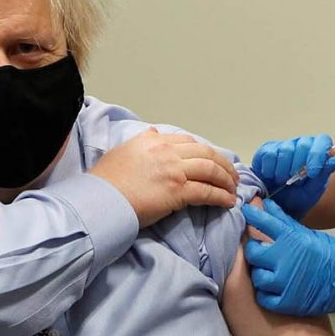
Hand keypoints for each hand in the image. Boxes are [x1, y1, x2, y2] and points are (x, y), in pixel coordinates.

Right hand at [90, 127, 238, 227]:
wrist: (101, 200)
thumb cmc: (106, 181)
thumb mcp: (123, 151)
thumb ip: (141, 142)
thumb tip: (152, 134)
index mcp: (154, 141)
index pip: (188, 142)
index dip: (205, 152)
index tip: (213, 160)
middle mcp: (167, 151)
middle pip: (206, 153)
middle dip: (223, 164)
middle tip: (231, 175)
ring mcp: (174, 170)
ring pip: (211, 170)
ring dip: (226, 180)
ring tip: (233, 189)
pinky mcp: (178, 190)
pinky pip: (207, 191)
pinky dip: (221, 196)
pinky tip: (228, 201)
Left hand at [241, 200, 334, 315]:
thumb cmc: (329, 253)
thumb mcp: (306, 233)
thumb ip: (283, 220)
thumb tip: (266, 204)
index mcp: (292, 239)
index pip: (263, 222)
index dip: (251, 216)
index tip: (245, 211)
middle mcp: (286, 259)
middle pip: (253, 253)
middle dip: (254, 251)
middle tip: (260, 251)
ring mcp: (286, 282)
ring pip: (257, 277)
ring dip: (262, 274)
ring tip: (271, 272)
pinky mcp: (288, 302)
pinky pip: (264, 297)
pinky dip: (267, 293)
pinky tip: (274, 288)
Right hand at [251, 134, 334, 218]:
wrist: (275, 207)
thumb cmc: (297, 199)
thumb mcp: (313, 191)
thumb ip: (324, 174)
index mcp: (317, 153)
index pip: (323, 140)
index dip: (318, 154)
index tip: (312, 172)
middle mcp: (301, 146)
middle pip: (303, 144)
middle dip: (299, 166)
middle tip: (294, 181)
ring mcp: (283, 146)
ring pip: (285, 149)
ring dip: (284, 170)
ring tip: (282, 181)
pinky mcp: (266, 151)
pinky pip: (269, 154)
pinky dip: (270, 169)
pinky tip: (271, 176)